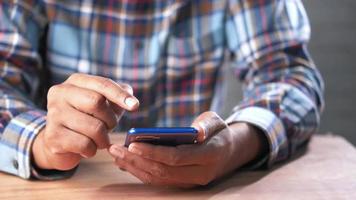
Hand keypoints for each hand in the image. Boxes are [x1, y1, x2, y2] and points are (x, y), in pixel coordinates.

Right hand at [32, 73, 138, 170]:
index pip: (102, 84)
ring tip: (98, 139)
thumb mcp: (103, 105)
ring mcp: (53, 114)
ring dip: (103, 139)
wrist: (59, 143)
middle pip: (97, 102)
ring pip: (94, 127)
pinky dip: (92, 150)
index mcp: (75, 81)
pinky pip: (85, 145)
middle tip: (109, 127)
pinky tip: (86, 148)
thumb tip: (128, 92)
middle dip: (110, 119)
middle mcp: (60, 93)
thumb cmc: (86, 119)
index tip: (135, 106)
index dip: (120, 95)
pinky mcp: (52, 137)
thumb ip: (117, 96)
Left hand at [108, 111, 266, 186]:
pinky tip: (127, 162)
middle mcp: (200, 174)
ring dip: (135, 168)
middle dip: (136, 161)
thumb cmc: (219, 132)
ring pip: (158, 179)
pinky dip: (141, 172)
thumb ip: (207, 125)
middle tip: (114, 150)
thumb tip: (196, 132)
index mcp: (209, 156)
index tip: (132, 143)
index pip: (176, 157)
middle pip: (162, 171)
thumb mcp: (216, 122)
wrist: (230, 152)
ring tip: (116, 156)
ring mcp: (191, 182)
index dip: (153, 152)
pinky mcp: (183, 183)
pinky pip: (159, 180)